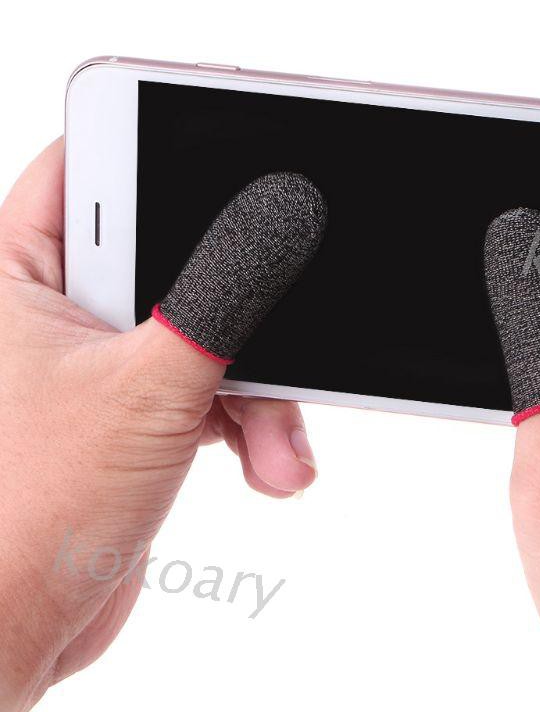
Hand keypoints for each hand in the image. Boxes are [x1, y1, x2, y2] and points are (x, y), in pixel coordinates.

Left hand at [0, 139, 317, 709]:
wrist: (17, 630)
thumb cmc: (24, 520)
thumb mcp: (148, 389)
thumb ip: (220, 299)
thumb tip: (276, 221)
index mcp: (18, 274)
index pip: (88, 166)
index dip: (159, 146)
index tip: (235, 149)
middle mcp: (59, 306)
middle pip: (176, 253)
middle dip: (239, 308)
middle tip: (274, 328)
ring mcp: (106, 356)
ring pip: (208, 326)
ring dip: (258, 387)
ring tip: (274, 443)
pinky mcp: (142, 403)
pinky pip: (215, 379)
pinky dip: (250, 418)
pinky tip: (266, 459)